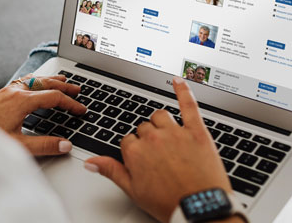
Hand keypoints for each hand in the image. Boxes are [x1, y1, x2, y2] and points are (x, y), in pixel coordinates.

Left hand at [0, 74, 85, 155]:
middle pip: (45, 84)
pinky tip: (33, 83)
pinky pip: (22, 81)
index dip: (70, 103)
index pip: (54, 98)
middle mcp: (14, 92)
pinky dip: (34, 80)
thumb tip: (65, 145)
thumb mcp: (18, 145)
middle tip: (78, 89)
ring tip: (61, 80)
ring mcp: (5, 91)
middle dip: (63, 86)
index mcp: (22, 101)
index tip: (81, 109)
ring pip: (33, 80)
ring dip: (49, 80)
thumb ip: (44, 145)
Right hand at [84, 77, 230, 222]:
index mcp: (135, 152)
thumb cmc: (169, 203)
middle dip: (149, 140)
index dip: (136, 151)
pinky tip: (179, 81)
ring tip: (168, 138)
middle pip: (144, 128)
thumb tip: (90, 162)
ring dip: (161, 123)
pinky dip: (184, 91)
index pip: (128, 140)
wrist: (200, 210)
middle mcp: (153, 138)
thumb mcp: (134, 191)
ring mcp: (175, 133)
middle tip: (159, 157)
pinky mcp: (197, 131)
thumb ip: (111, 171)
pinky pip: (188, 105)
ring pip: (161, 116)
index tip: (144, 161)